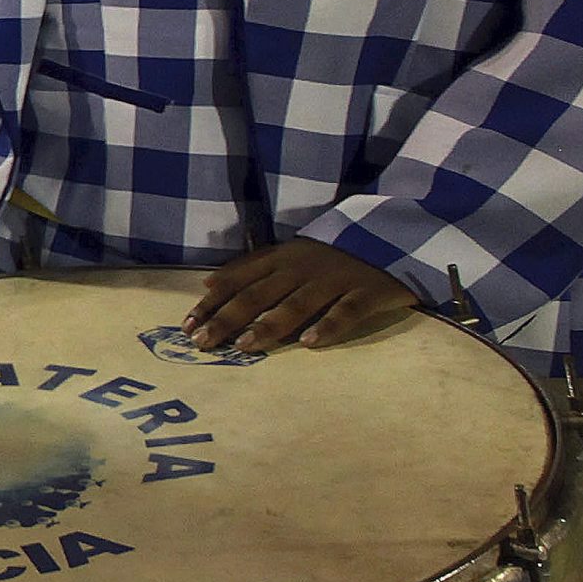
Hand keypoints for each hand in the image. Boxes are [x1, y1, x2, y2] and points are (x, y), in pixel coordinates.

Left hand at [189, 241, 418, 353]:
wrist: (395, 236)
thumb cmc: (333, 253)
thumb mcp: (289, 253)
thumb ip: (250, 267)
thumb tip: (207, 282)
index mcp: (282, 258)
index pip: (238, 281)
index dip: (212, 302)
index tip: (187, 325)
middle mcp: (302, 268)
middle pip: (259, 295)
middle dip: (228, 318)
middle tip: (203, 342)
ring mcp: (335, 279)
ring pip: (297, 303)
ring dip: (269, 325)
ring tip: (244, 345)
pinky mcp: (367, 292)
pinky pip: (346, 310)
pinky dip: (328, 326)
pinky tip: (310, 344)